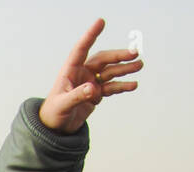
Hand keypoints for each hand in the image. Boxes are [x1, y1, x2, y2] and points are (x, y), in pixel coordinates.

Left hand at [39, 18, 141, 133]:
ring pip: (110, 72)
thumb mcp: (63, 105)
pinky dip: (122, 86)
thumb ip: (77, 96)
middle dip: (118, 56)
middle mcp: (82, 74)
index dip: (90, 35)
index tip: (100, 22)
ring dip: (124, 69)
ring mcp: (91, 83)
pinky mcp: (97, 94)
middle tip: (135, 53)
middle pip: (103, 60)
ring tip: (139, 65)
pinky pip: (111, 87)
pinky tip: (133, 85)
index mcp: (70, 71)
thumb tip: (92, 88)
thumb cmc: (54, 114)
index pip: (81, 49)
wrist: (56, 129)